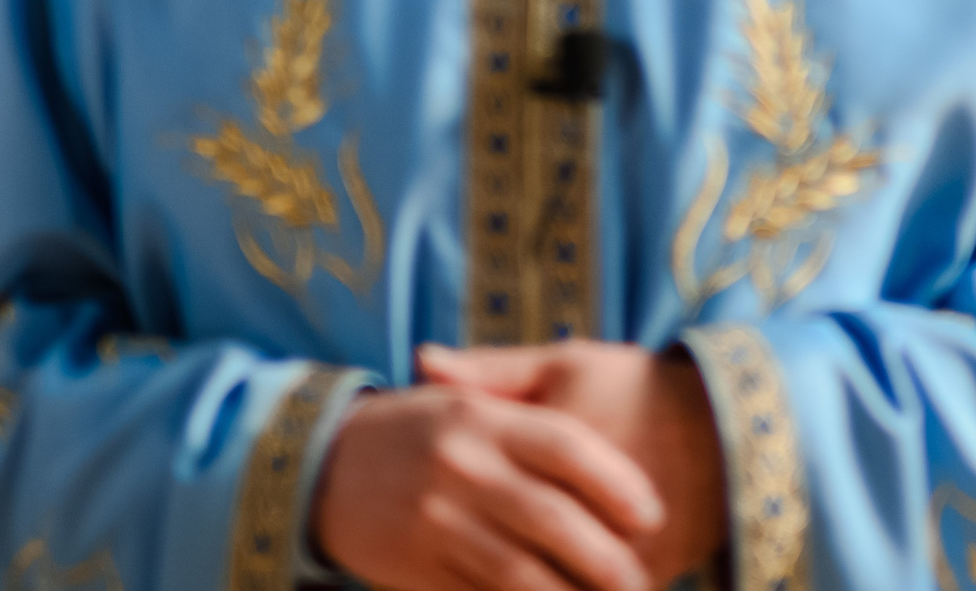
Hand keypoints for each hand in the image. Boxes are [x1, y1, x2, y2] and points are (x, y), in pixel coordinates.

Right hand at [309, 378, 663, 590]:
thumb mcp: (466, 402)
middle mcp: (462, 467)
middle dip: (607, 559)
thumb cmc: (417, 430)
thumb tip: (608, 443)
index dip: (617, 484)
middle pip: (553, 519)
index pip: (566, 448)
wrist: (324, 464)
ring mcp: (437, 521)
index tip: (652, 516)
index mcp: (482, 419)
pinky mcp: (418, 567)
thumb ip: (529, 411)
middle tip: (640, 581)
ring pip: (521, 572)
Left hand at [418, 341, 728, 583]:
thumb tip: (420, 361)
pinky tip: (533, 583)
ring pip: (544, 585)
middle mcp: (580, 505)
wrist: (729, 423)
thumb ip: (490, 371)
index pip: (475, 492)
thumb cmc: (636, 388)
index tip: (414, 512)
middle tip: (443, 551)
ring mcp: (616, 550)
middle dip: (468, 561)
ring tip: (483, 572)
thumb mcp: (566, 364)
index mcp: (547, 448)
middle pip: (502, 553)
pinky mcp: (647, 578)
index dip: (440, 512)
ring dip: (512, 584)